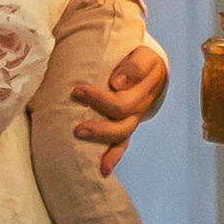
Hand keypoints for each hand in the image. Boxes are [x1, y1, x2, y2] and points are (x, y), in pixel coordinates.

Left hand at [70, 36, 169, 171]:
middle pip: (124, 108)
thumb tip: (117, 84)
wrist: (146, 71)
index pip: (130, 87)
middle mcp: (143, 102)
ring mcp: (134, 118)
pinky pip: (121, 145)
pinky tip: (103, 169)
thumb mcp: (140, 53)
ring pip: (122, 131)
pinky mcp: (126, 129)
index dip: (110, 84)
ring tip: (78, 131)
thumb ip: (133, 65)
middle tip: (75, 95)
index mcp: (148, 80)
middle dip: (99, 103)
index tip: (81, 87)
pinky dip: (113, 157)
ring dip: (101, 132)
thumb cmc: (135, 58)